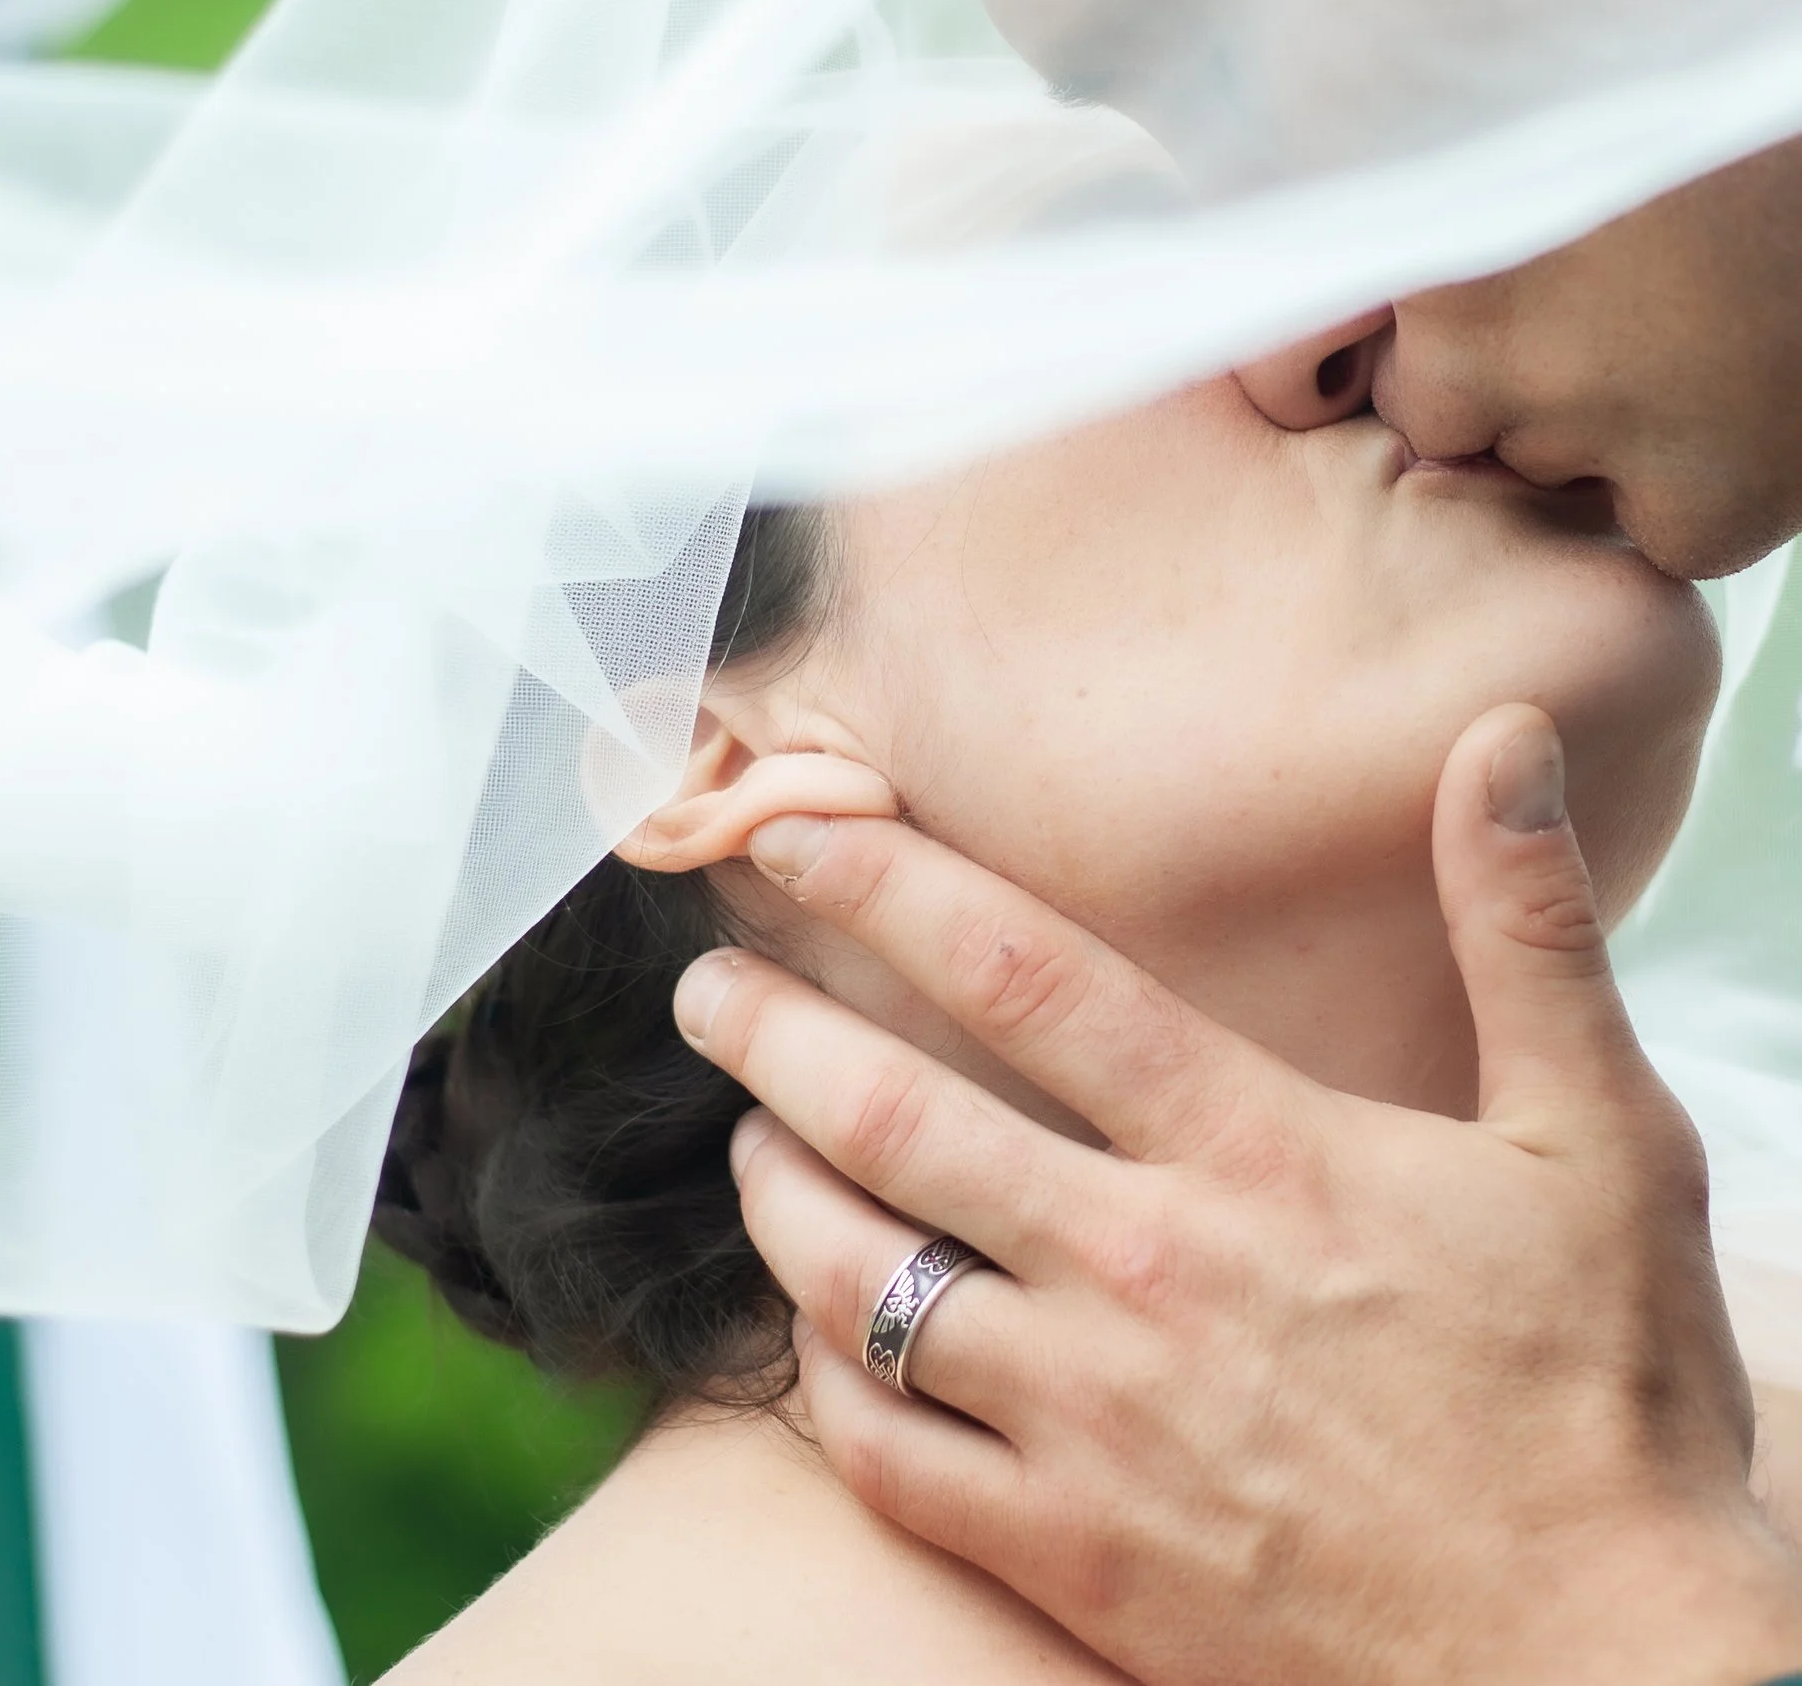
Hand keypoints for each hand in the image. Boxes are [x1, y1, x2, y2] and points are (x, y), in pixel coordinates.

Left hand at [673, 705, 1801, 1685]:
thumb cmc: (1609, 1405)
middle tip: (705, 988)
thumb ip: (1525, 927)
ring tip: (740, 1137)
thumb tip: (1499, 738)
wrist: (1622, 1685)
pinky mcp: (1074, 1559)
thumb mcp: (1605, 1141)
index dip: (885, 888)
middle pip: (896, 1116)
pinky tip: (811, 1335)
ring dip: (775, 1193)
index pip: (1024, 976)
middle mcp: (1144, 1274)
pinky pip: (890, 1459)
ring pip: (861, 1282)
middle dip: (772, 1033)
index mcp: (1254, 1155)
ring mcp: (1093, 1425)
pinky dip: (827, 1383)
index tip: (790, 835)